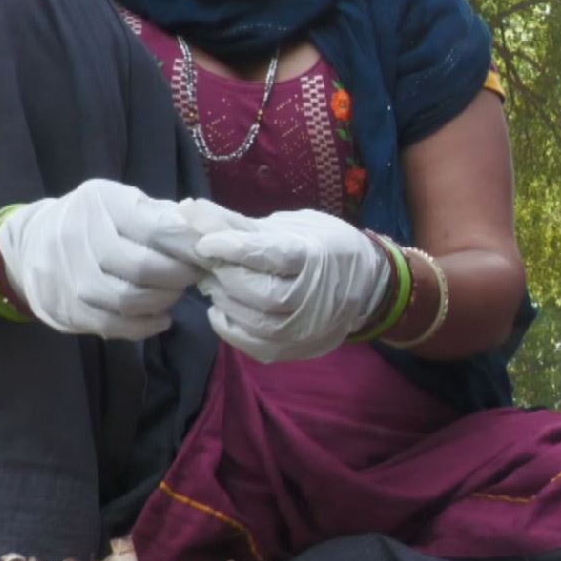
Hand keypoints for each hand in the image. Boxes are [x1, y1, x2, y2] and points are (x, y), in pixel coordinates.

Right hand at [0, 178, 203, 339]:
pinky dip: (145, 326)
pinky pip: (112, 325)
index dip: (189, 246)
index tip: (208, 253)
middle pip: (144, 268)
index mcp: (103, 203)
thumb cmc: (96, 219)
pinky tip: (161, 318)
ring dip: (164, 301)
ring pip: (128, 300)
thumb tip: (209, 234)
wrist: (30, 242)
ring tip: (176, 293)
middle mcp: (80, 237)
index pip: (157, 229)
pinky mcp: (65, 309)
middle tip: (194, 275)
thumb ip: (164, 215)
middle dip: (180, 276)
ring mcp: (69, 276)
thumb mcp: (126, 202)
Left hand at [181, 201, 393, 362]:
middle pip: (261, 293)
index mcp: (317, 256)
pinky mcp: (298, 349)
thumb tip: (191, 212)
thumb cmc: (327, 246)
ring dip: (225, 301)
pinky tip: (222, 309)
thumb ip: (243, 226)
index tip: (205, 243)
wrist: (369, 285)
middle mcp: (316, 297)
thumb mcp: (293, 226)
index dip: (234, 248)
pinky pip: (254, 345)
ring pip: (256, 321)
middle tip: (210, 264)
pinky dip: (230, 328)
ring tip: (215, 283)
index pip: (272, 255)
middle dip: (227, 277)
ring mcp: (308, 329)